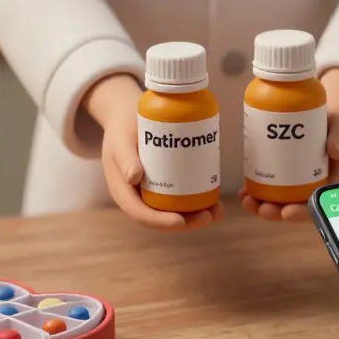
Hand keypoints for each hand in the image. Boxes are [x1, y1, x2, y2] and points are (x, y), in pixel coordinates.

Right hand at [88, 75, 222, 231]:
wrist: (127, 116)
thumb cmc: (123, 128)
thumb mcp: (121, 140)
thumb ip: (125, 157)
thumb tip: (133, 178)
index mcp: (123, 192)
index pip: (141, 215)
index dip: (161, 222)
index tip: (181, 221)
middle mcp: (138, 197)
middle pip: (162, 218)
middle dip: (187, 222)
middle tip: (210, 215)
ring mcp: (152, 192)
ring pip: (174, 212)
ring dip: (197, 215)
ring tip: (218, 210)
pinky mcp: (164, 184)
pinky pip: (180, 199)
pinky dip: (197, 203)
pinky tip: (215, 201)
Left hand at [240, 68, 338, 222]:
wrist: (331, 109)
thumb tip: (336, 151)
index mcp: (336, 182)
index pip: (321, 205)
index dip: (303, 213)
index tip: (285, 213)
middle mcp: (319, 186)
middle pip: (298, 207)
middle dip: (277, 211)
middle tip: (260, 208)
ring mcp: (303, 181)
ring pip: (284, 201)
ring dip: (264, 205)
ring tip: (246, 200)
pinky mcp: (290, 172)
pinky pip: (276, 188)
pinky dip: (260, 192)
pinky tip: (245, 191)